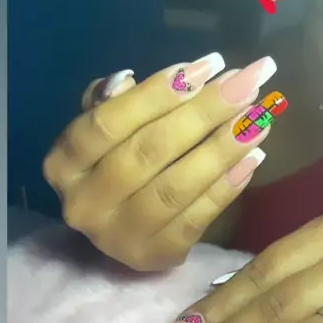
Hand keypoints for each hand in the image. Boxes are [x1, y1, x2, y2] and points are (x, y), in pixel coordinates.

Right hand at [43, 54, 286, 270]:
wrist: (119, 229)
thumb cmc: (115, 163)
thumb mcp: (105, 129)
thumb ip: (115, 102)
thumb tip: (126, 80)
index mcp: (64, 163)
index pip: (109, 121)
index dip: (159, 92)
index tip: (208, 66)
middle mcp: (84, 203)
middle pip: (149, 150)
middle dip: (204, 112)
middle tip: (248, 83)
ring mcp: (118, 236)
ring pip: (176, 186)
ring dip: (222, 148)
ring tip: (258, 118)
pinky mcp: (154, 256)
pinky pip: (197, 218)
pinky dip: (227, 185)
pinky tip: (253, 156)